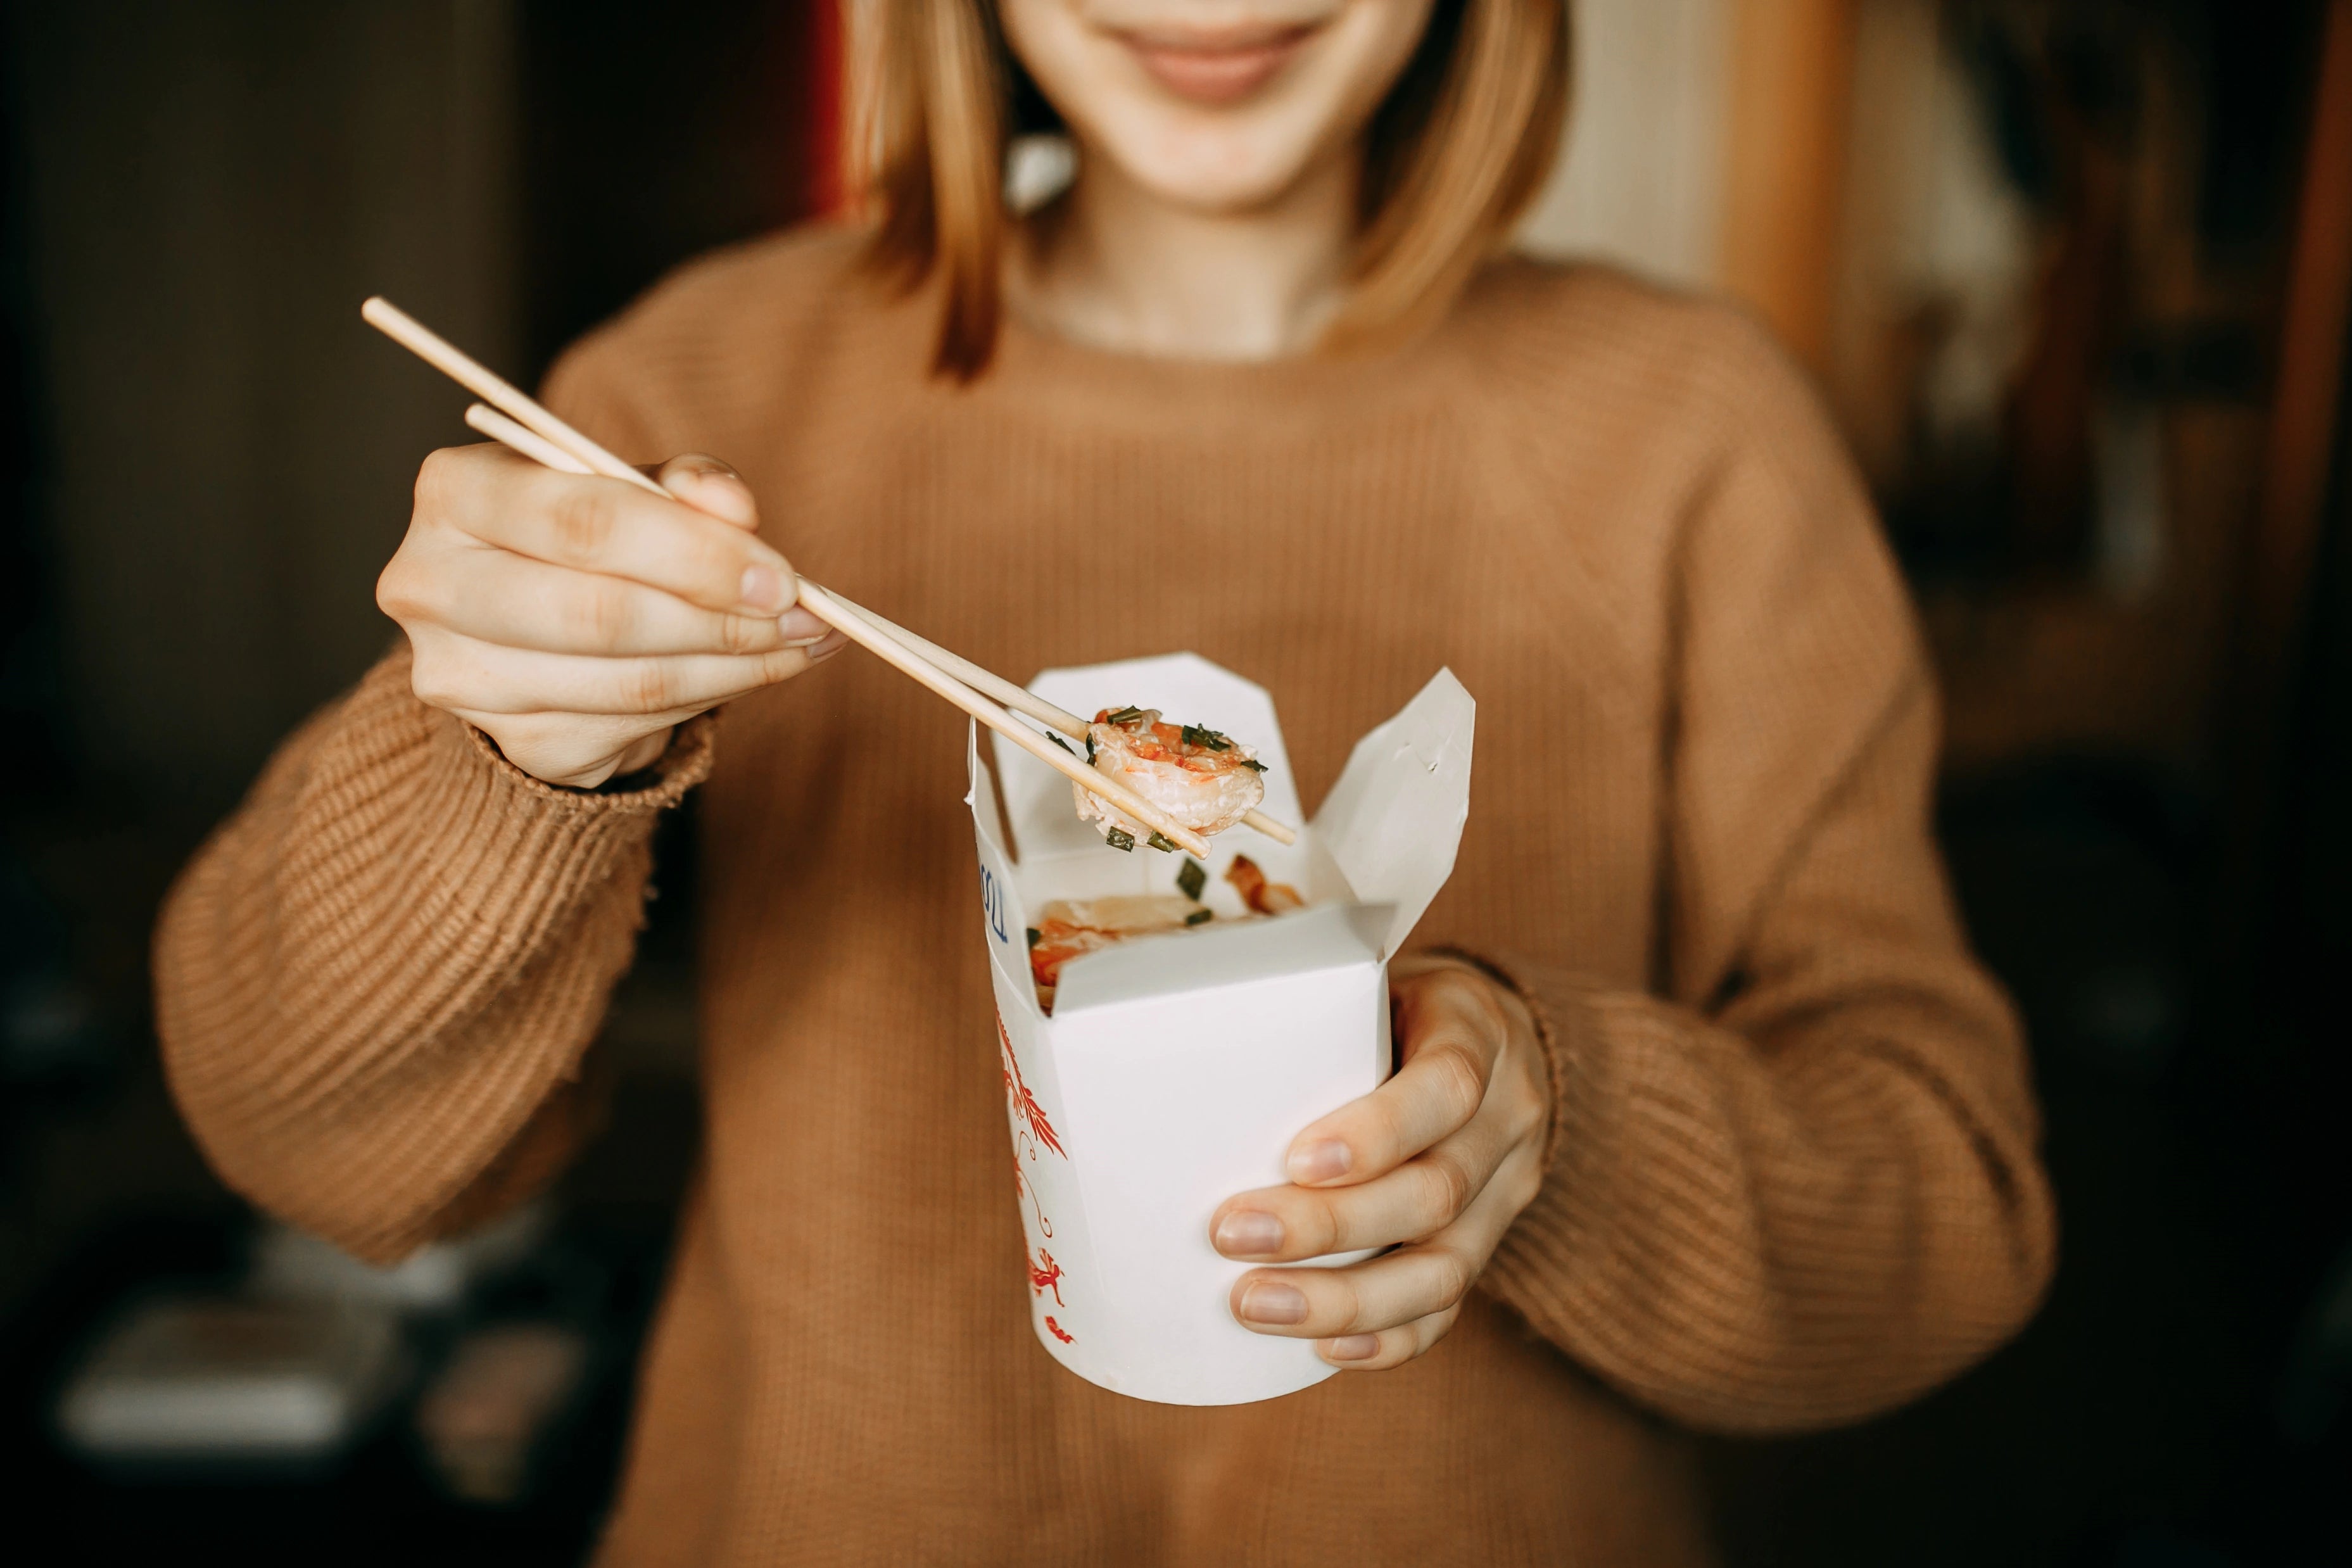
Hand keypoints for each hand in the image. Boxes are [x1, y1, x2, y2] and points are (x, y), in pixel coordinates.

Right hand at [378, 445, 843, 787]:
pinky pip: (631, 728)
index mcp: (454, 491)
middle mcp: (431, 583)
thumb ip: (684, 487)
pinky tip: (750, 672)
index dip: (694, 554)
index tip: (780, 576)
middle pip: (599, 613)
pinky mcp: (509, 742)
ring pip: (626, 682)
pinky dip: (708, 700)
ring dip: (734, 666)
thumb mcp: (634, 490)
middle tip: (804, 617)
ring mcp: (460, 675)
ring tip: (799, 644)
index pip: (583, 523)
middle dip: (720, 620)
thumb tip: (735, 507)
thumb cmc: (592, 541)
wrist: (540, 631)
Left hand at [1210, 956, 1551, 1369]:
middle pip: (1435, 1191)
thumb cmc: (1397, 1004)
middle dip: (1329, 1227)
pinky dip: (1388, 1340)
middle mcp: (1509, 1119)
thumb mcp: (1373, 979)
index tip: (1294, 1158)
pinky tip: (1322, 1350)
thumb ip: (1307, 1012)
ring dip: (1346, 1300)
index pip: (1448, 1087)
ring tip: (1254, 1306)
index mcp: (1479, 1033)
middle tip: (1229, 1234)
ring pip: (1445, 1269)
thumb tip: (1163, 1040)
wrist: (1498, 1042)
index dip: (1377, 1132)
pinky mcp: (1490, 1245)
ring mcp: (1507, 1193)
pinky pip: (1450, 1311)